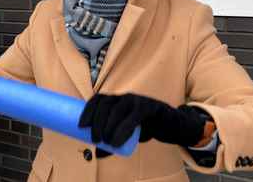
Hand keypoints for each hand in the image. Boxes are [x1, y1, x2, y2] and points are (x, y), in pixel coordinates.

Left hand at [78, 94, 205, 148]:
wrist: (171, 125)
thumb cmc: (145, 127)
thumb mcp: (126, 133)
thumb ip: (113, 140)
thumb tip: (96, 154)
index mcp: (116, 99)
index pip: (98, 100)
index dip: (87, 110)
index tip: (81, 126)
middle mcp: (125, 97)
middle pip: (105, 105)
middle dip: (96, 121)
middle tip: (95, 139)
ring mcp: (138, 100)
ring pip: (117, 111)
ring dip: (108, 127)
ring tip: (105, 142)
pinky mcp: (150, 107)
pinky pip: (133, 118)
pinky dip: (122, 130)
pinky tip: (116, 141)